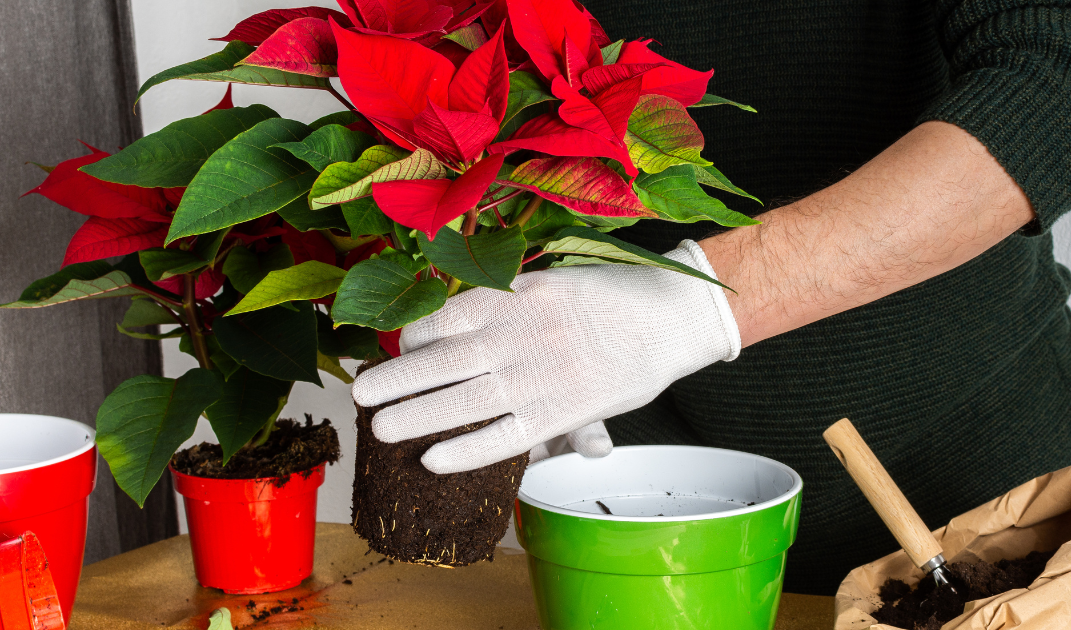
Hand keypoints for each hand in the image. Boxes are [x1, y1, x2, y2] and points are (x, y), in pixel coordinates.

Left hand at [351, 240, 741, 473]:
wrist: (672, 318)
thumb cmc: (612, 298)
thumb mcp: (551, 283)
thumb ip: (505, 305)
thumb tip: (453, 328)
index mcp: (514, 295)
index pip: (444, 318)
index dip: (412, 337)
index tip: (397, 348)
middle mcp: (518, 334)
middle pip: (438, 361)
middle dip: (394, 379)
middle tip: (361, 393)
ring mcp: (538, 376)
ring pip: (460, 401)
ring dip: (414, 416)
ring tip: (381, 427)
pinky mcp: (560, 413)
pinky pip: (503, 437)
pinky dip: (466, 450)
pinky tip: (434, 459)